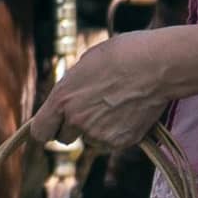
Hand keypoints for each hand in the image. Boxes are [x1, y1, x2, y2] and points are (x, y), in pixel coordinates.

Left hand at [34, 28, 182, 156]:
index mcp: (62, 98)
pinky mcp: (121, 141)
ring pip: (90, 140)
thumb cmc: (122, 54)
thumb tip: (67, 99)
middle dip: (73, 128)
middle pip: (64, 138)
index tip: (53, 124)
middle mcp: (77, 120)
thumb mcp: (85, 64)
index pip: (40, 132)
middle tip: (91, 110)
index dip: (46, 128)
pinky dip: (116, 132)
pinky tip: (128, 111)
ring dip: (96, 129)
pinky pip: (110, 143)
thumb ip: (71, 88)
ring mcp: (99, 133)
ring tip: (115, 105)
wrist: (158, 64)